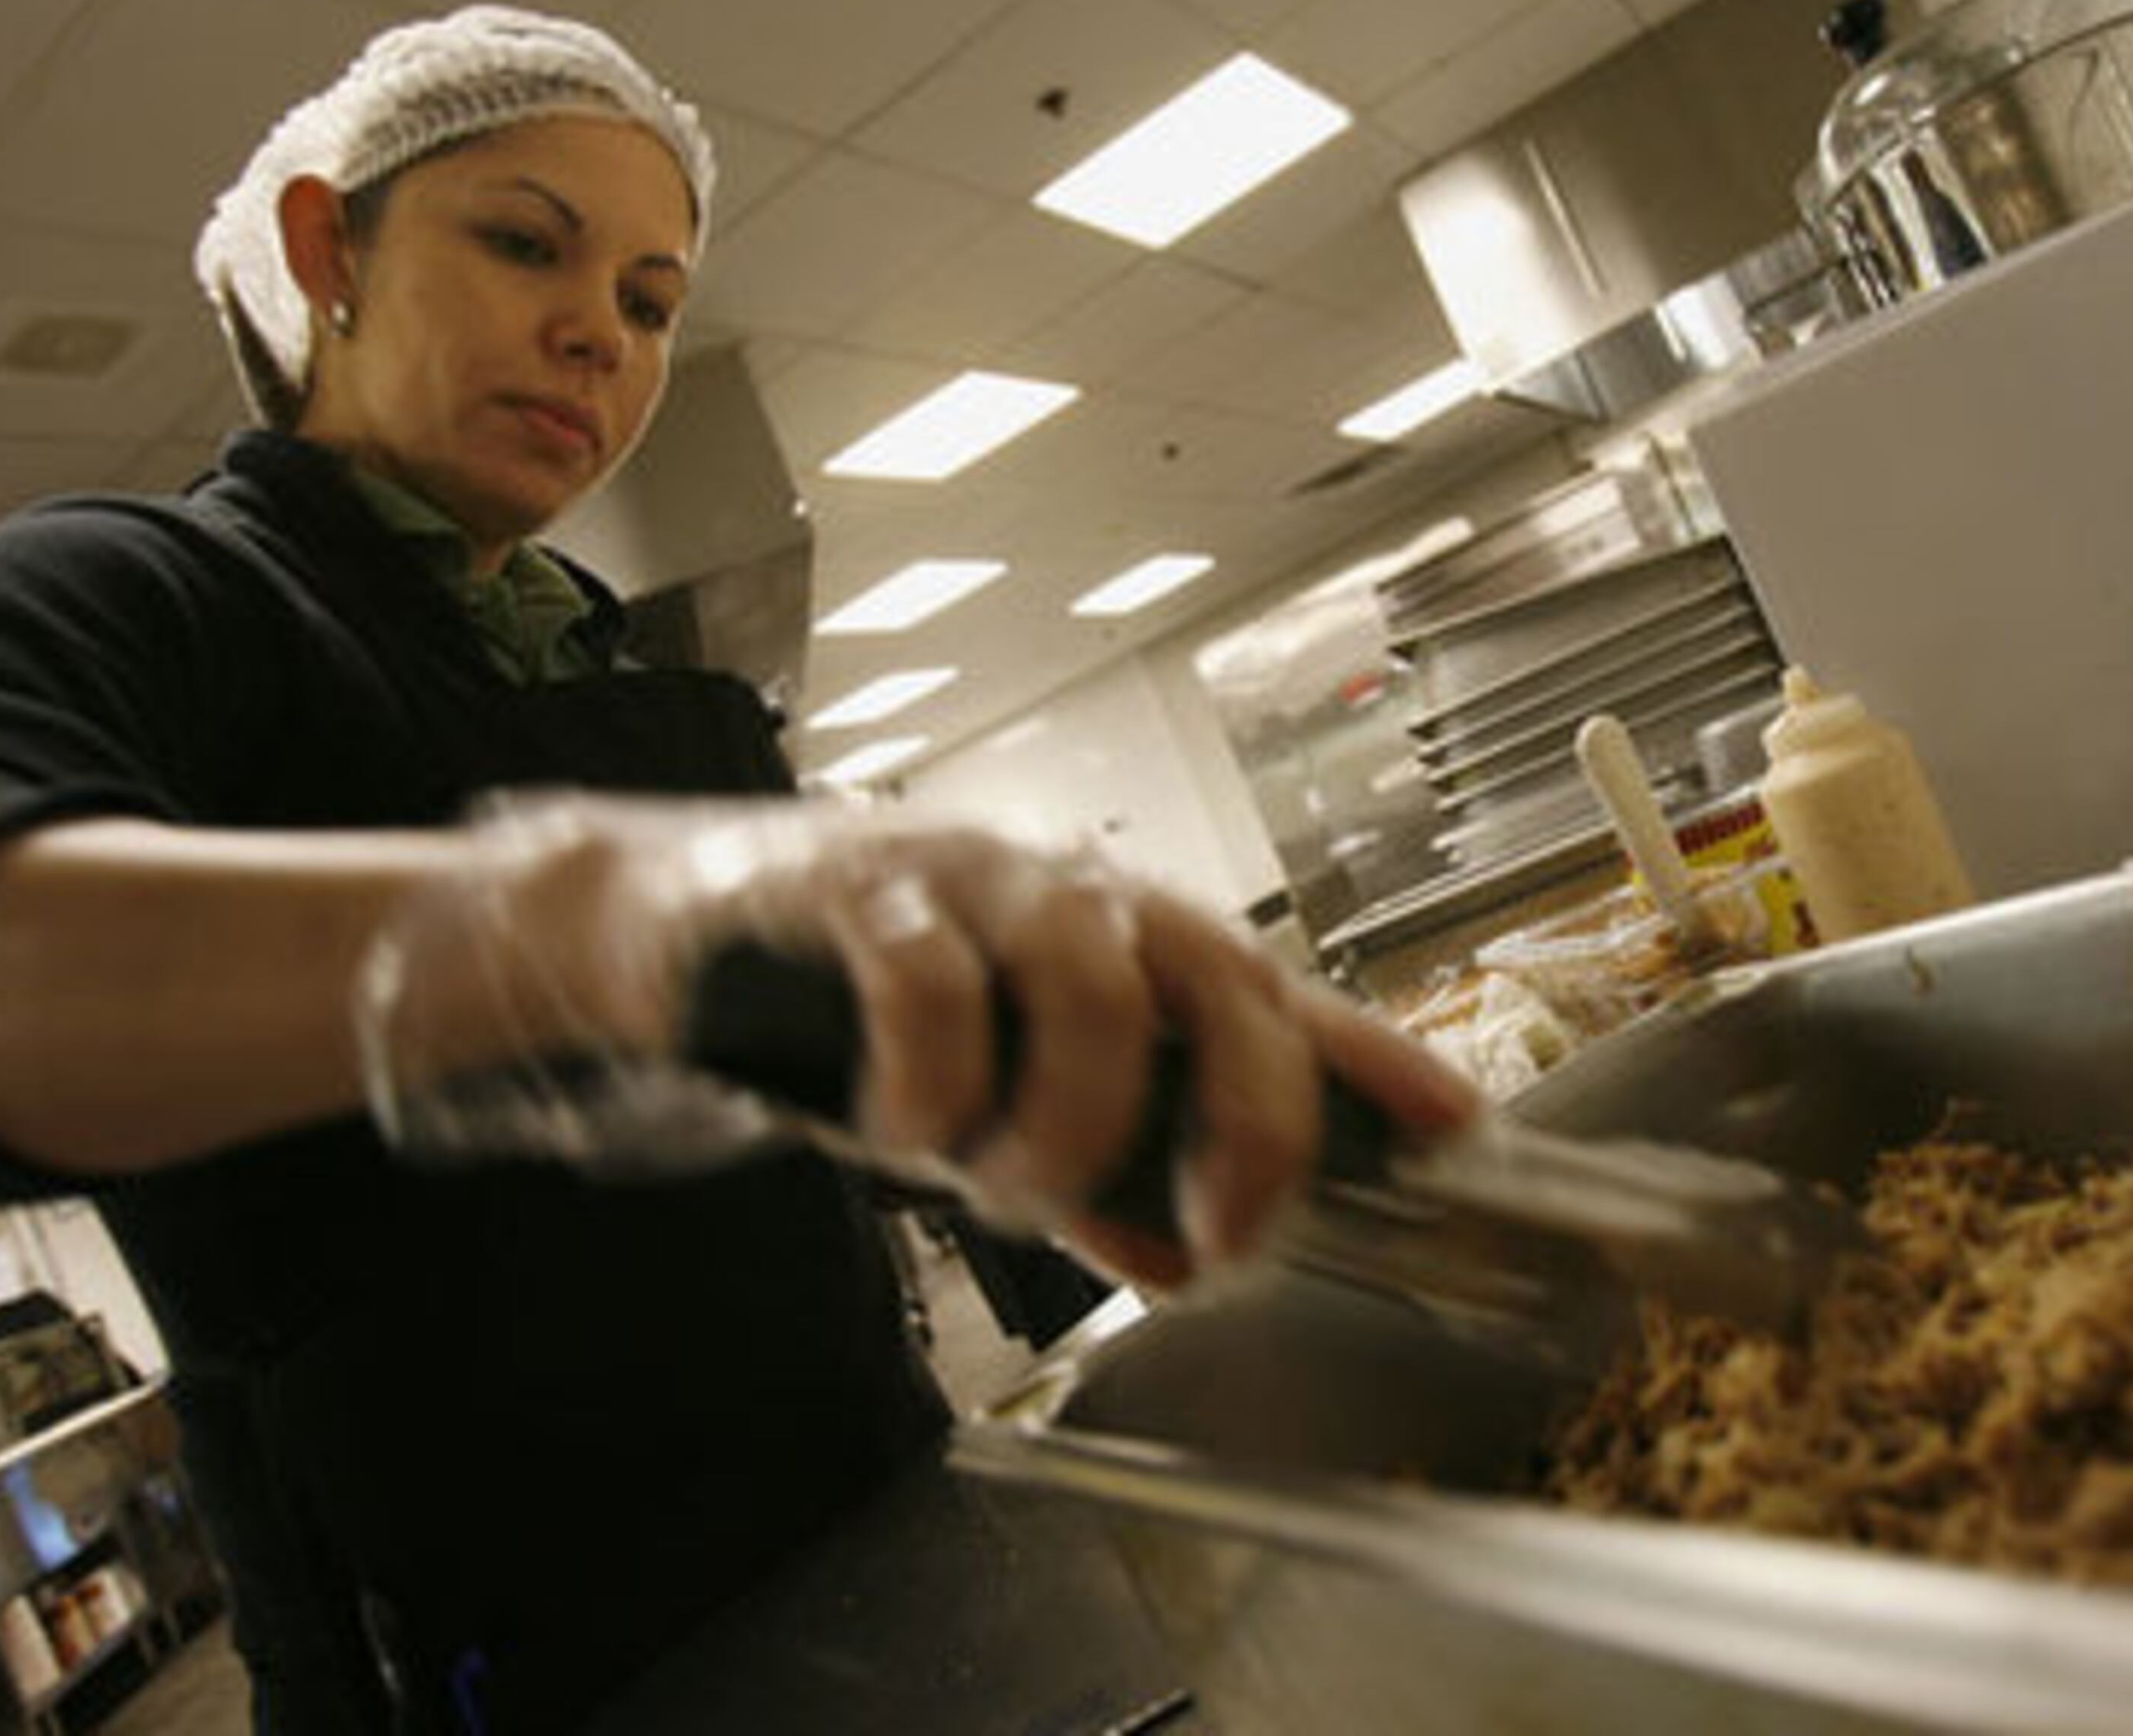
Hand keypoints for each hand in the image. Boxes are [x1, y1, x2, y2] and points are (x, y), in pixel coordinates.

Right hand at [355, 794, 1478, 1285]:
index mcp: (1121, 938)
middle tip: (1221, 1235)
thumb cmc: (860, 1007)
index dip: (1369, 1057)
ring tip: (1006, 1188)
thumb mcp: (998, 1095)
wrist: (677, 929)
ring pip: (1089, 980)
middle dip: (1247, 1121)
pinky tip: (907, 1132)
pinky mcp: (858, 887)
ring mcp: (971, 877)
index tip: (1455, 1127)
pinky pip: (930, 979)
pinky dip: (934, 1077)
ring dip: (1066, 1121)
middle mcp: (1072, 891)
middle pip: (1219, 974)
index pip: (1275, 994)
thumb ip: (1094, 1171)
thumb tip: (1170, 1255)